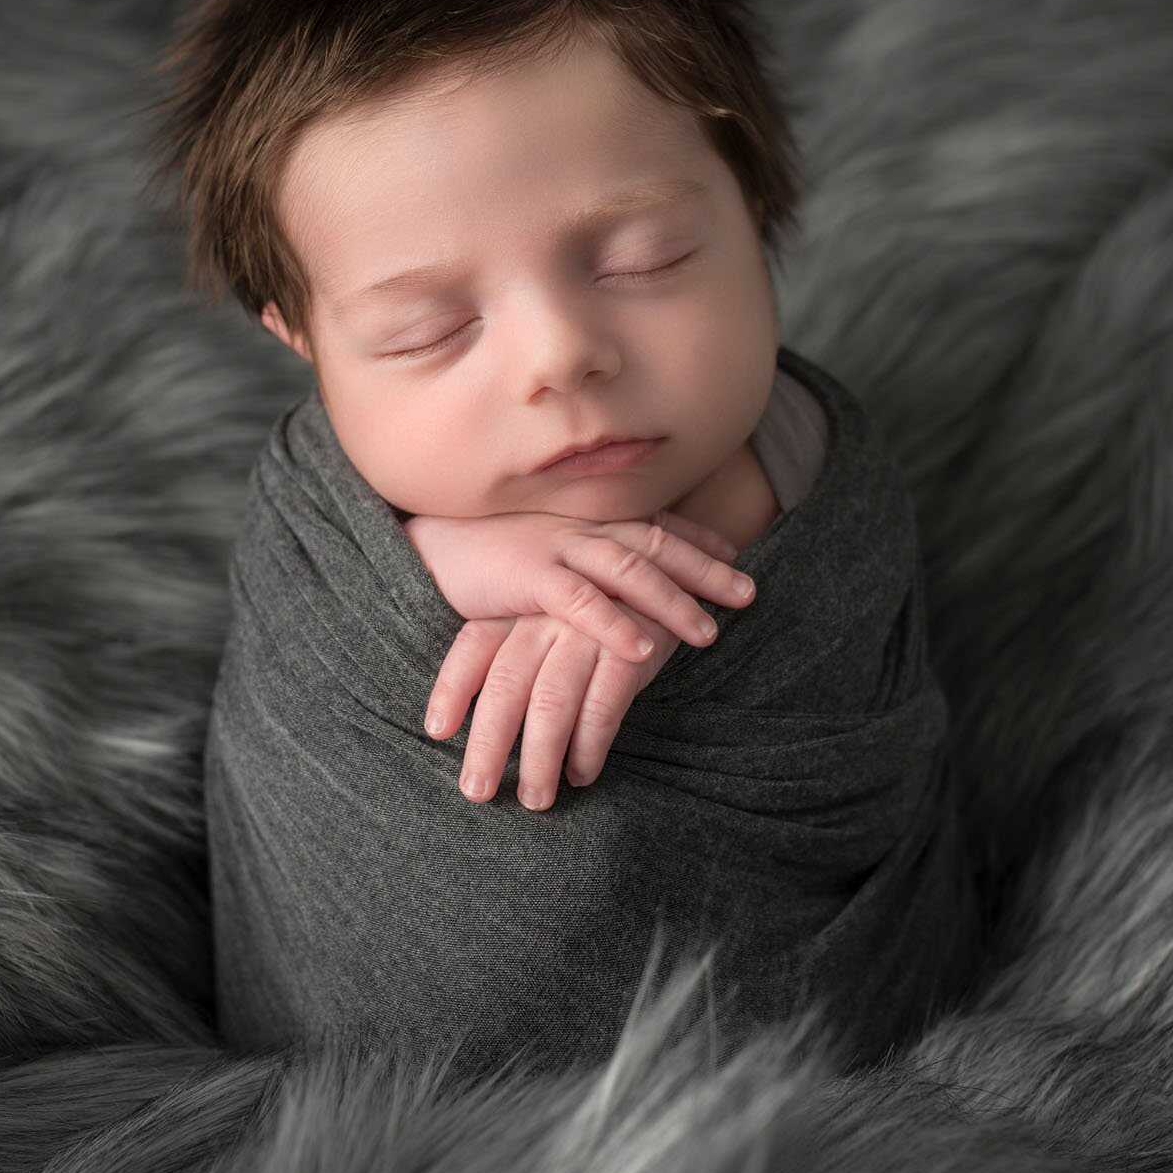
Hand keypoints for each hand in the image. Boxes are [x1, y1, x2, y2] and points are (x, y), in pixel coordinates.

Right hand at [404, 508, 755, 665]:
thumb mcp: (544, 553)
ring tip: (709, 635)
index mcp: (586, 522)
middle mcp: (579, 528)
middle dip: (707, 570)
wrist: (423, 546)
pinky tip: (641, 649)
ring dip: (673, 602)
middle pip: (657, 544)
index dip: (699, 541)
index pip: (655, 526)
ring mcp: (555, 548)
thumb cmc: (484, 556)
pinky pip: (579, 602)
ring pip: (629, 571)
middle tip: (750, 595)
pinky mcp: (525, 576)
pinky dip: (612, 624)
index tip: (737, 557)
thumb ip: (584, 566)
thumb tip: (619, 588)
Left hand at [427, 607, 689, 809]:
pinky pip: (602, 706)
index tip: (436, 731)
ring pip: (551, 703)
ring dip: (540, 758)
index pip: (474, 647)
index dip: (452, 688)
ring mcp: (589, 631)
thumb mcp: (552, 614)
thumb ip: (517, 651)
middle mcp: (547, 616)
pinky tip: (581, 775)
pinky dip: (589, 746)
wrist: (673, 570)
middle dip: (489, 744)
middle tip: (477, 792)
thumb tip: (484, 717)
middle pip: (506, 685)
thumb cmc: (601, 606)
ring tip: (535, 800)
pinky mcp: (632, 649)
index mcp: (522, 606)